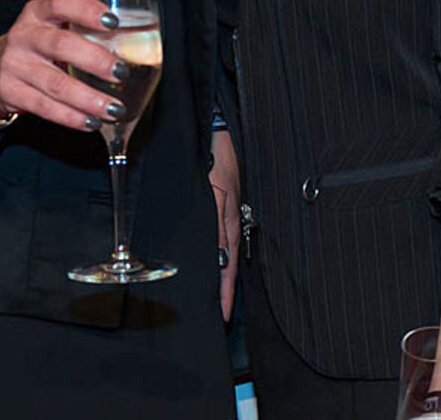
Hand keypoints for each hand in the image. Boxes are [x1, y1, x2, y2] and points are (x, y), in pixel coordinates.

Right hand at [0, 0, 125, 132]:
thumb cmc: (38, 46)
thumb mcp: (52, 28)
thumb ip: (82, 32)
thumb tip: (132, 47)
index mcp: (38, 12)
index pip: (62, 2)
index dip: (87, 10)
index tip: (113, 22)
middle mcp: (24, 34)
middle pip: (60, 45)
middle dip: (94, 60)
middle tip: (120, 73)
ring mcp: (14, 64)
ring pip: (55, 83)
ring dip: (88, 98)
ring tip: (113, 108)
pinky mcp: (9, 91)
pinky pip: (45, 107)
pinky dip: (71, 117)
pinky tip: (91, 121)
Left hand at [209, 128, 240, 318]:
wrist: (213, 127)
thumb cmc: (215, 154)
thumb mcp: (216, 190)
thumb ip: (217, 223)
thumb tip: (220, 257)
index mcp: (227, 218)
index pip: (226, 265)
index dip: (225, 290)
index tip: (224, 314)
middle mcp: (227, 216)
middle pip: (226, 261)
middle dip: (224, 288)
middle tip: (222, 313)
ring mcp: (224, 208)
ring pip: (222, 249)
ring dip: (220, 272)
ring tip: (217, 296)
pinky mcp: (220, 198)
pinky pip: (220, 233)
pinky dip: (218, 251)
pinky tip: (213, 259)